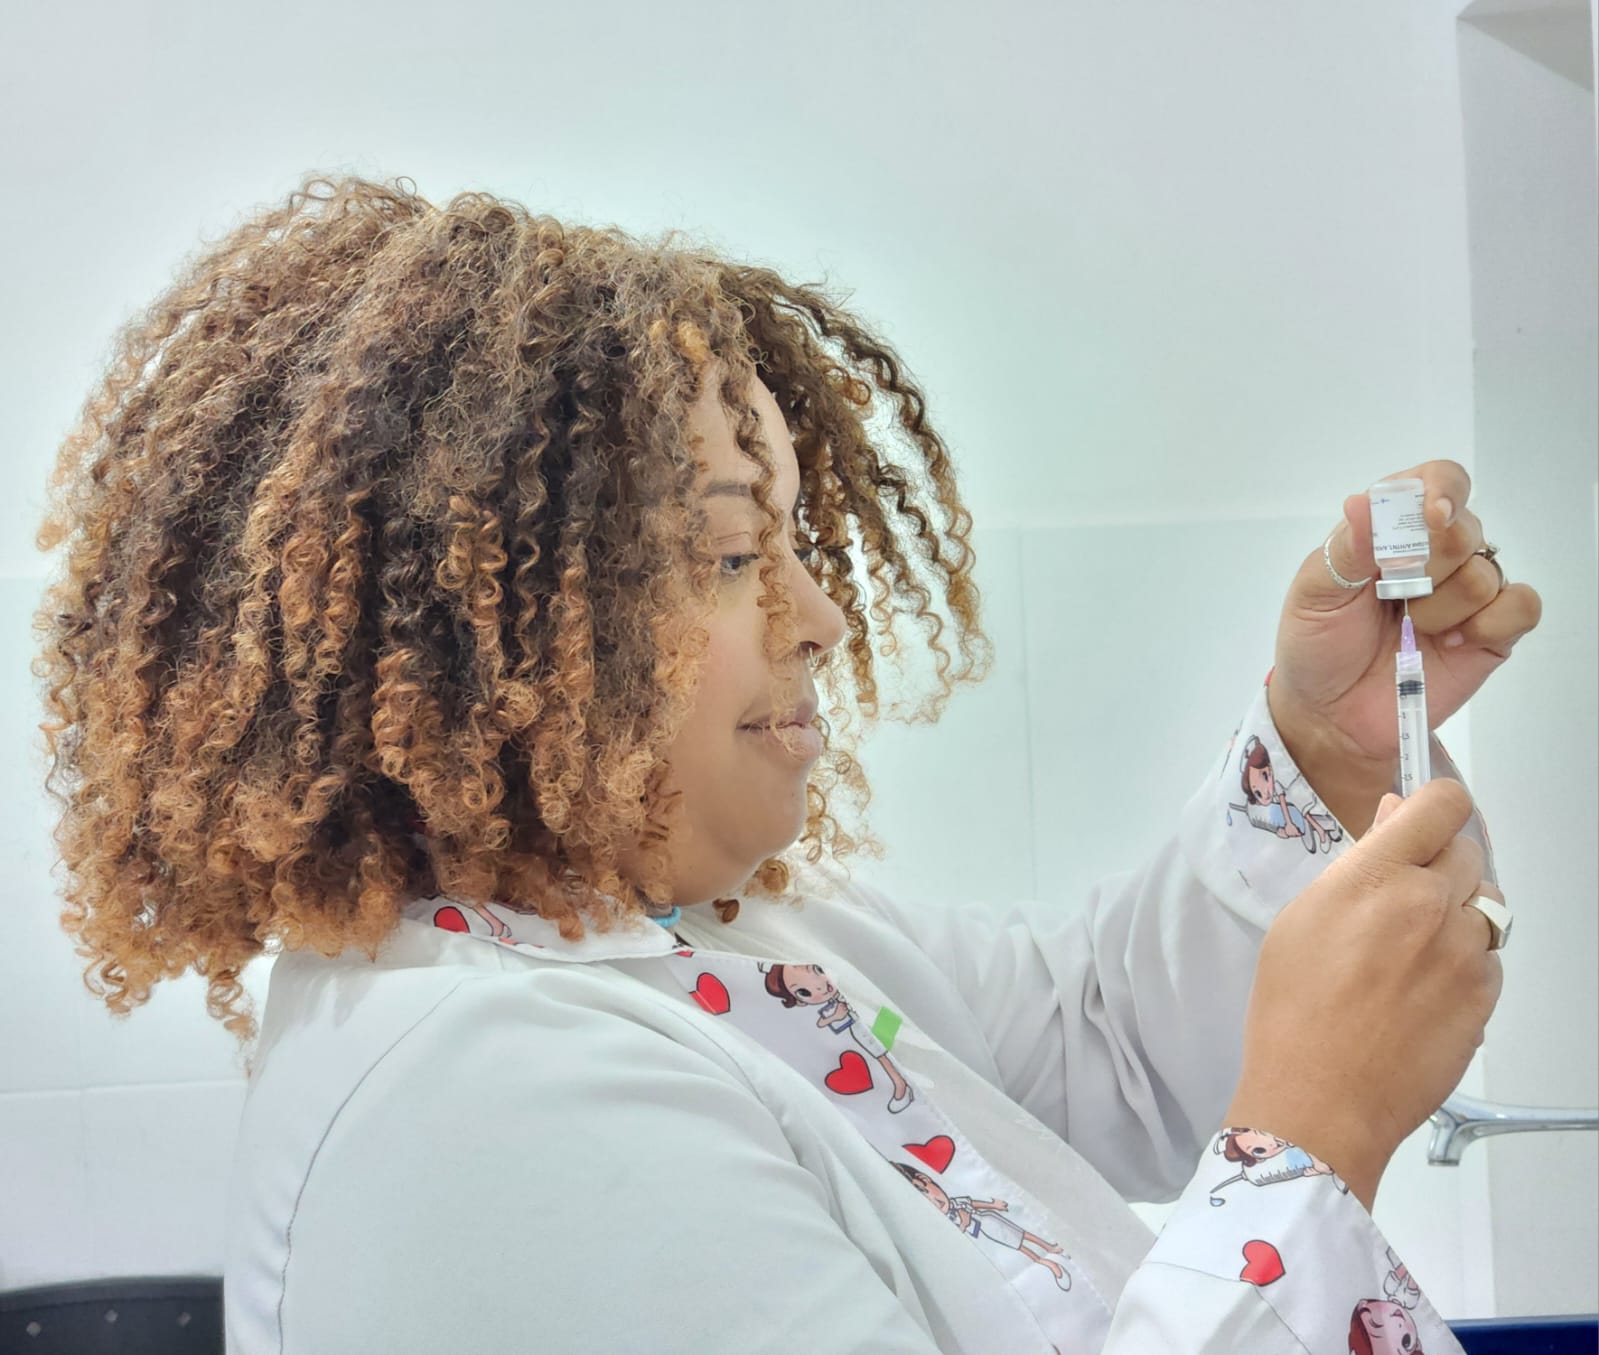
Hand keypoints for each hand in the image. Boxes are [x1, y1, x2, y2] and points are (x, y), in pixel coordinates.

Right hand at [1223, 779, 1504, 1212]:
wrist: (1321, 1099)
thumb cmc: (1294, 1014)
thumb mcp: (1302, 919)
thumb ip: (1359, 864)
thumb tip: (1394, 823)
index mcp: (1374, 877)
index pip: (1440, 804)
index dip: (1435, 804)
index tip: (1426, 815)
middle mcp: (1429, 906)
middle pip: (1468, 851)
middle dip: (1441, 864)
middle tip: (1405, 896)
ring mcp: (1465, 954)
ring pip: (1486, 905)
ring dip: (1459, 914)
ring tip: (1413, 952)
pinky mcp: (1485, 997)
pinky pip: (1490, 958)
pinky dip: (1466, 963)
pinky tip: (1423, 990)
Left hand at [1268, 461, 1541, 824]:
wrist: (1330, 715)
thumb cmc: (1317, 646)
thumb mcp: (1314, 595)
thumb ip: (1345, 549)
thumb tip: (1363, 502)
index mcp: (1391, 530)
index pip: (1437, 483)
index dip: (1441, 490)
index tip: (1431, 516)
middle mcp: (1437, 553)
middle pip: (1465, 527)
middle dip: (1427, 565)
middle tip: (1393, 597)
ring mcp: (1467, 593)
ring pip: (1485, 573)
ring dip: (1440, 607)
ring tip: (1409, 630)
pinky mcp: (1492, 632)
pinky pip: (1520, 607)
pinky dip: (1487, 624)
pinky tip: (1449, 643)